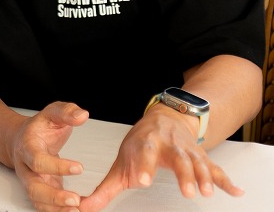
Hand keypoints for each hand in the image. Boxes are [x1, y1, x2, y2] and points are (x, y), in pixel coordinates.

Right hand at [11, 101, 88, 211]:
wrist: (23, 138)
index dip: (58, 166)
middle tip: (75, 200)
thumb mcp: (53, 112)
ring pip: (38, 201)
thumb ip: (67, 112)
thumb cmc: (40, 127)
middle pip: (34, 188)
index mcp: (28, 146)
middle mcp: (26, 167)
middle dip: (54, 197)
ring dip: (56, 209)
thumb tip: (82, 115)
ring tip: (76, 211)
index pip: (38, 161)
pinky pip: (44, 206)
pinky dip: (57, 211)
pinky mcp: (39, 190)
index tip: (79, 167)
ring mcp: (31, 181)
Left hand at [80, 105, 243, 211]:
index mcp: (146, 143)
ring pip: (197, 161)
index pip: (144, 153)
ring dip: (204, 176)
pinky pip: (215, 168)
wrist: (163, 117)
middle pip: (177, 158)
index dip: (143, 166)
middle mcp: (169, 144)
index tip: (141, 180)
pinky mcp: (200, 156)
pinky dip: (225, 180)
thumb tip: (83, 207)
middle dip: (183, 174)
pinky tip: (236, 192)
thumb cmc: (140, 142)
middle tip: (187, 192)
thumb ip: (106, 188)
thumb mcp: (122, 161)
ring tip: (207, 192)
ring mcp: (186, 149)